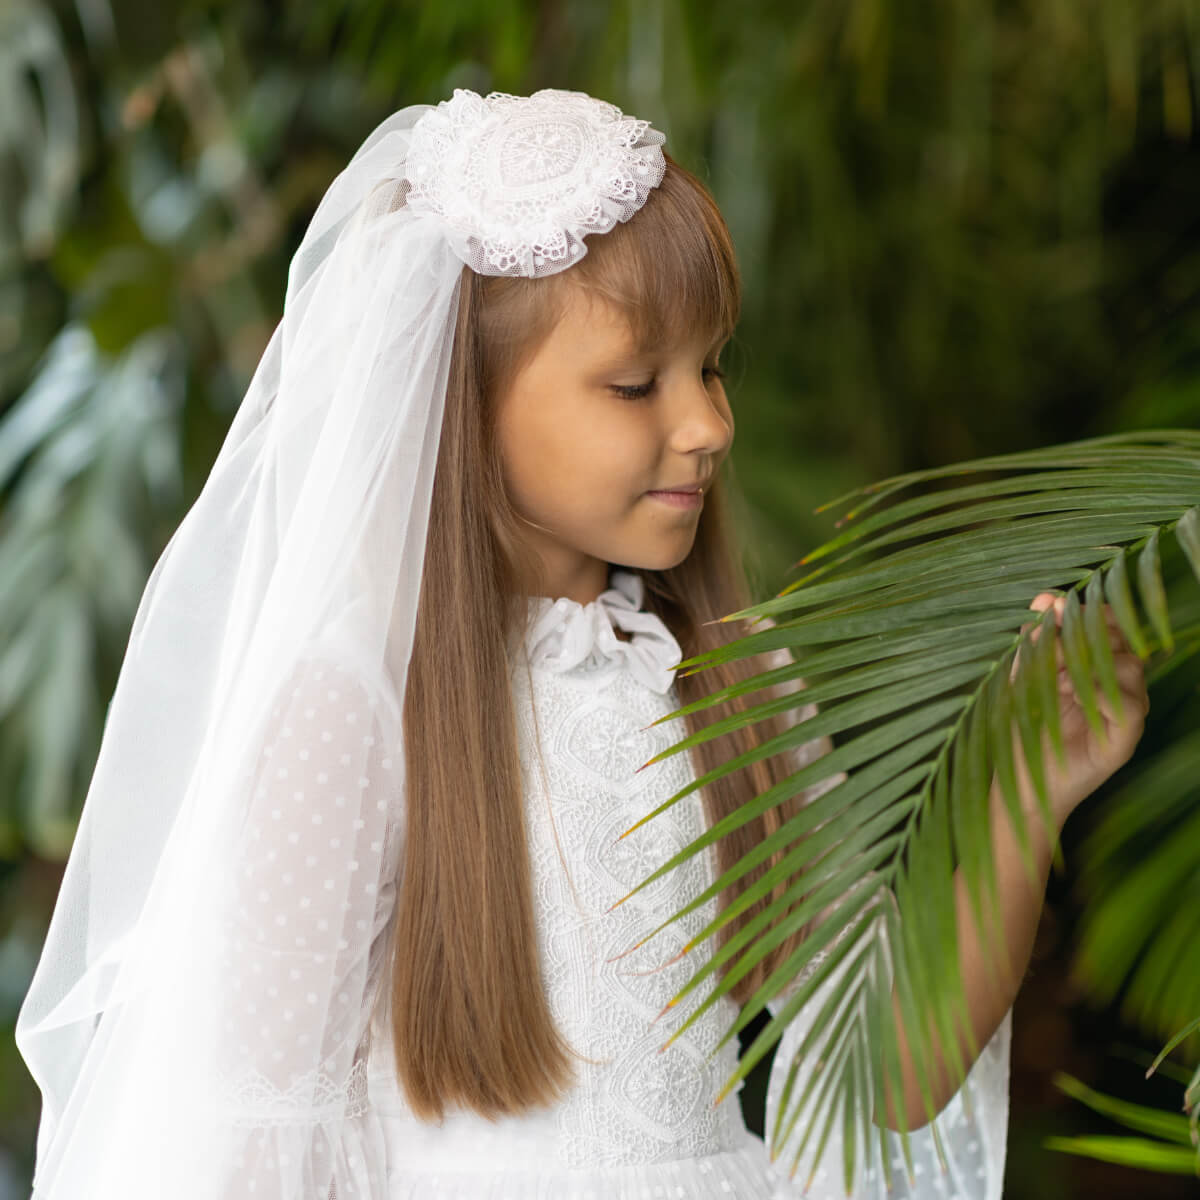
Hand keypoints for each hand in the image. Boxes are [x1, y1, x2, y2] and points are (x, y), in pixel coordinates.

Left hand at [1009, 591, 1148, 830]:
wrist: (1016, 783)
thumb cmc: (1020, 729)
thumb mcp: (1020, 677)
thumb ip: (1034, 639)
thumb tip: (1047, 596)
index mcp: (1092, 667)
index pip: (1106, 624)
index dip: (1085, 611)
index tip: (1052, 606)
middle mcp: (1114, 686)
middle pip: (1121, 640)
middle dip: (1087, 631)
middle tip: (1053, 636)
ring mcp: (1123, 713)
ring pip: (1130, 667)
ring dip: (1090, 660)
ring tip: (1056, 672)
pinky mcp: (1125, 740)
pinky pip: (1130, 705)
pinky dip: (1100, 691)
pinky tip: (1073, 694)